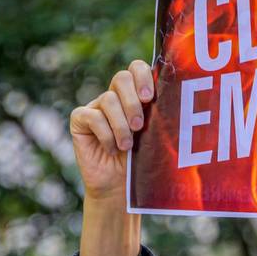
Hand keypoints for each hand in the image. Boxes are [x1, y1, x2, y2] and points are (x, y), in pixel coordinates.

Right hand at [69, 59, 154, 201]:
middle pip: (121, 78)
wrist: (120, 187)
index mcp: (137, 95)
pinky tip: (111, 149)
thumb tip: (176, 101)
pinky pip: (92, 116)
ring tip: (127, 146)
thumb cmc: (142, 162)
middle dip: (133, 102)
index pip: (137, 69)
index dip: (143, 76)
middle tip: (139, 126)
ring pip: (108, 100)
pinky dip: (105, 134)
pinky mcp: (80, 120)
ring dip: (120, 125)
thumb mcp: (156, 137)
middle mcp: (116, 97)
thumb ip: (161, 116)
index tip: (150, 98)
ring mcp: (97, 107)